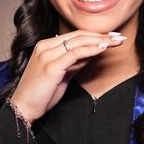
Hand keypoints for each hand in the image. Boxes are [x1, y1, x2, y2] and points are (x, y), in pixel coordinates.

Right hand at [11, 29, 126, 123]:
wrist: (24, 108)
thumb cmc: (41, 94)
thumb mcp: (62, 74)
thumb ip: (74, 63)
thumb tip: (91, 54)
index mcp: (45, 46)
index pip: (74, 35)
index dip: (94, 35)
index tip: (111, 37)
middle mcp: (45, 46)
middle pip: (78, 35)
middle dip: (101, 35)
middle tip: (119, 37)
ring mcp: (47, 54)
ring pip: (78, 41)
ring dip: (100, 40)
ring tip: (116, 41)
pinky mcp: (51, 66)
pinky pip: (75, 53)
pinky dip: (91, 49)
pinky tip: (103, 48)